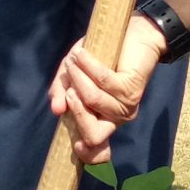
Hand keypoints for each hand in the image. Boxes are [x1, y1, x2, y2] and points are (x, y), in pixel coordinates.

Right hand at [48, 13, 166, 164]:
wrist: (133, 34)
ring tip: (74, 60)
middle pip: (94, 136)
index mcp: (102, 120)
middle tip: (70, 88)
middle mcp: (116, 118)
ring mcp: (126, 105)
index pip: (98, 151)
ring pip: (93, 101)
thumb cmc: (101, 56)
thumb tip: (56, 110)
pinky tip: (82, 54)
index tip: (76, 145)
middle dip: (76, 111)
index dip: (87, 155)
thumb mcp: (72, 73)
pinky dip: (88, 65)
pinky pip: (103, 81)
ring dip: (78, 77)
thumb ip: (61, 90)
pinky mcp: (131, 88)